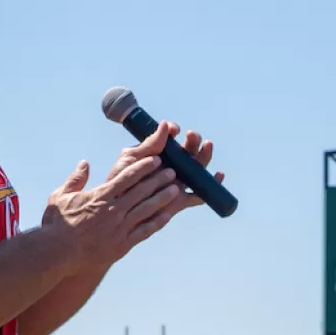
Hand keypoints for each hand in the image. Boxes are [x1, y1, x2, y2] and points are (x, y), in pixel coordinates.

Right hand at [41, 124, 179, 265]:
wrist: (57, 254)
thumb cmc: (56, 225)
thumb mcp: (60, 197)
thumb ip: (75, 179)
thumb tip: (84, 164)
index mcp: (100, 197)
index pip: (126, 178)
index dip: (143, 167)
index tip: (154, 160)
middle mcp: (114, 211)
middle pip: (141, 191)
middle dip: (158, 179)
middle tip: (172, 171)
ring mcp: (120, 228)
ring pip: (147, 209)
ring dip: (162, 198)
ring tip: (176, 189)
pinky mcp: (122, 245)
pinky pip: (145, 231)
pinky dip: (157, 222)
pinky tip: (168, 215)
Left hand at [109, 126, 223, 253]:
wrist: (116, 208)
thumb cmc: (121, 181)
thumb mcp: (132, 159)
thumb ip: (149, 145)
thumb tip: (165, 125)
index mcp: (158, 154)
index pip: (171, 138)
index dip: (174, 132)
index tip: (174, 130)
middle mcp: (171, 166)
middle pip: (189, 151)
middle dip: (193, 141)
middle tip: (191, 136)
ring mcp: (178, 182)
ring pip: (198, 168)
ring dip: (205, 155)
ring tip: (207, 146)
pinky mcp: (182, 199)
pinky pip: (201, 193)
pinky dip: (213, 184)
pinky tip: (219, 175)